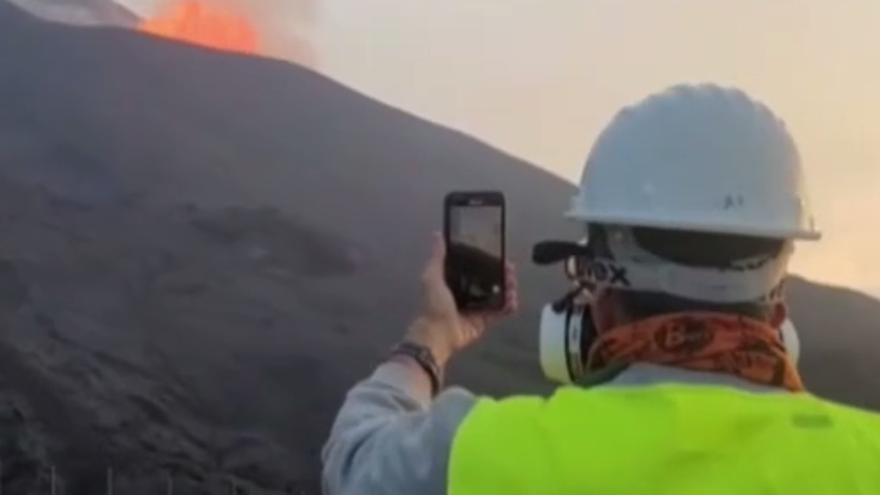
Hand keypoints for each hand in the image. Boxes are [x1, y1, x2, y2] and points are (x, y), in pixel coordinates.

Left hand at [406, 233, 518, 367]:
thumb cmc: (433, 304)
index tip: (497, 254)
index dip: (486, 260)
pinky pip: (500, 312)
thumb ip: (437, 257)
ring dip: (508, 288)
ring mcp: (476, 307)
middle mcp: (466, 293)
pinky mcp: (484, 321)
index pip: (474, 267)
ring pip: (497, 295)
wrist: (437, 333)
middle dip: (501, 273)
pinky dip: (508, 306)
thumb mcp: (431, 276)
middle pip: (489, 280)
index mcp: (454, 281)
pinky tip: (513, 299)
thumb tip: (437, 234)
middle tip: (510, 269)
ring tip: (513, 284)